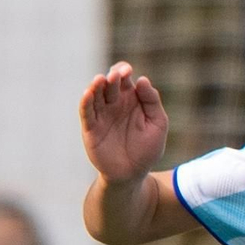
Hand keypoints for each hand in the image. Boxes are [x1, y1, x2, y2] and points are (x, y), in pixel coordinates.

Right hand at [80, 62, 168, 182]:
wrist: (133, 174)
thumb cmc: (147, 149)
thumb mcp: (158, 124)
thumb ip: (152, 101)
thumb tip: (142, 79)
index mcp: (130, 98)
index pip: (124, 78)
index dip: (123, 70)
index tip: (128, 71)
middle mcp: (113, 103)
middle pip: (109, 83)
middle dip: (112, 77)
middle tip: (116, 76)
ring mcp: (101, 115)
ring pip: (95, 94)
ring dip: (96, 86)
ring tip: (100, 80)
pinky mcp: (91, 128)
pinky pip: (86, 112)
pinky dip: (86, 102)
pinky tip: (88, 93)